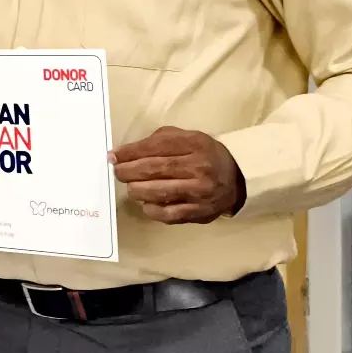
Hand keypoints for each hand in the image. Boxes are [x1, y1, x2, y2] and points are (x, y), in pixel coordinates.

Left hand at [111, 126, 245, 223]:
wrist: (238, 178)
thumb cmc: (203, 154)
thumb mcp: (186, 138)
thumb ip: (158, 141)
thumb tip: (124, 152)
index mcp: (194, 144)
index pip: (154, 147)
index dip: (129, 153)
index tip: (113, 156)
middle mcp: (198, 167)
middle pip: (154, 169)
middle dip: (129, 171)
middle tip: (117, 172)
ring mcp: (200, 192)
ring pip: (159, 192)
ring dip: (137, 190)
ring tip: (130, 187)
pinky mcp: (200, 212)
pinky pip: (169, 214)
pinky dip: (152, 210)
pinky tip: (145, 204)